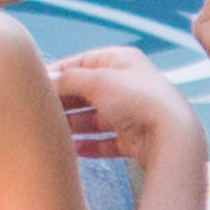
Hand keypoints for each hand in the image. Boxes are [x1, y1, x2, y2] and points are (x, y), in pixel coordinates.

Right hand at [52, 46, 194, 160]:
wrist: (173, 137)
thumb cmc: (139, 101)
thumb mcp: (96, 80)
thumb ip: (68, 79)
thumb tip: (48, 79)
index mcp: (122, 60)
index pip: (82, 61)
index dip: (59, 72)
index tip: (36, 84)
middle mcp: (128, 84)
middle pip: (86, 91)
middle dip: (64, 101)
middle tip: (40, 111)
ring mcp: (132, 112)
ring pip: (94, 117)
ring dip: (73, 125)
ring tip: (52, 132)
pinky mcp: (135, 138)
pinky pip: (107, 141)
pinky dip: (90, 145)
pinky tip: (74, 149)